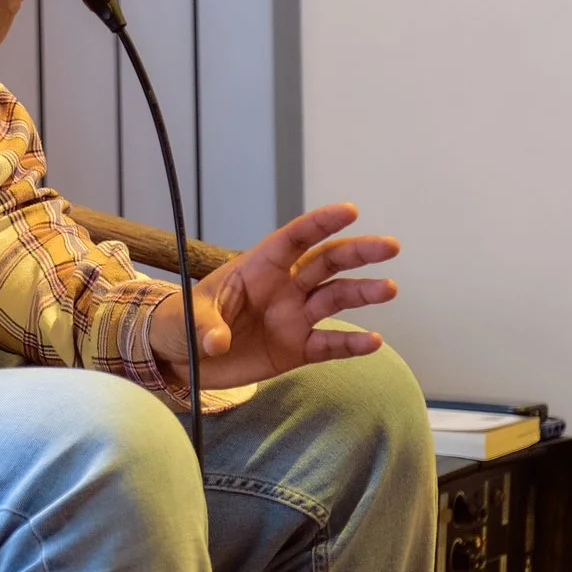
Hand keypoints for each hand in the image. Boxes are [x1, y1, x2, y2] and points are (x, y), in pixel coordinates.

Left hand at [148, 202, 399, 391]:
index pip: (292, 240)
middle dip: (357, 252)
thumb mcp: (189, 319)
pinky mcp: (297, 349)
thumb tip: (217, 342)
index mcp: (257, 268)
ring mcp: (293, 317)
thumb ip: (206, 326)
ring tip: (388, 289)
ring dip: (363, 293)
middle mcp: (283, 288)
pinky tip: (373, 340)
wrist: (183, 361)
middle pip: (326, 263)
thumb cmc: (183, 325)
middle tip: (389, 246)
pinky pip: (329, 344)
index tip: (349, 210)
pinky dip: (351, 344)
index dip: (319, 224)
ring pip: (335, 299)